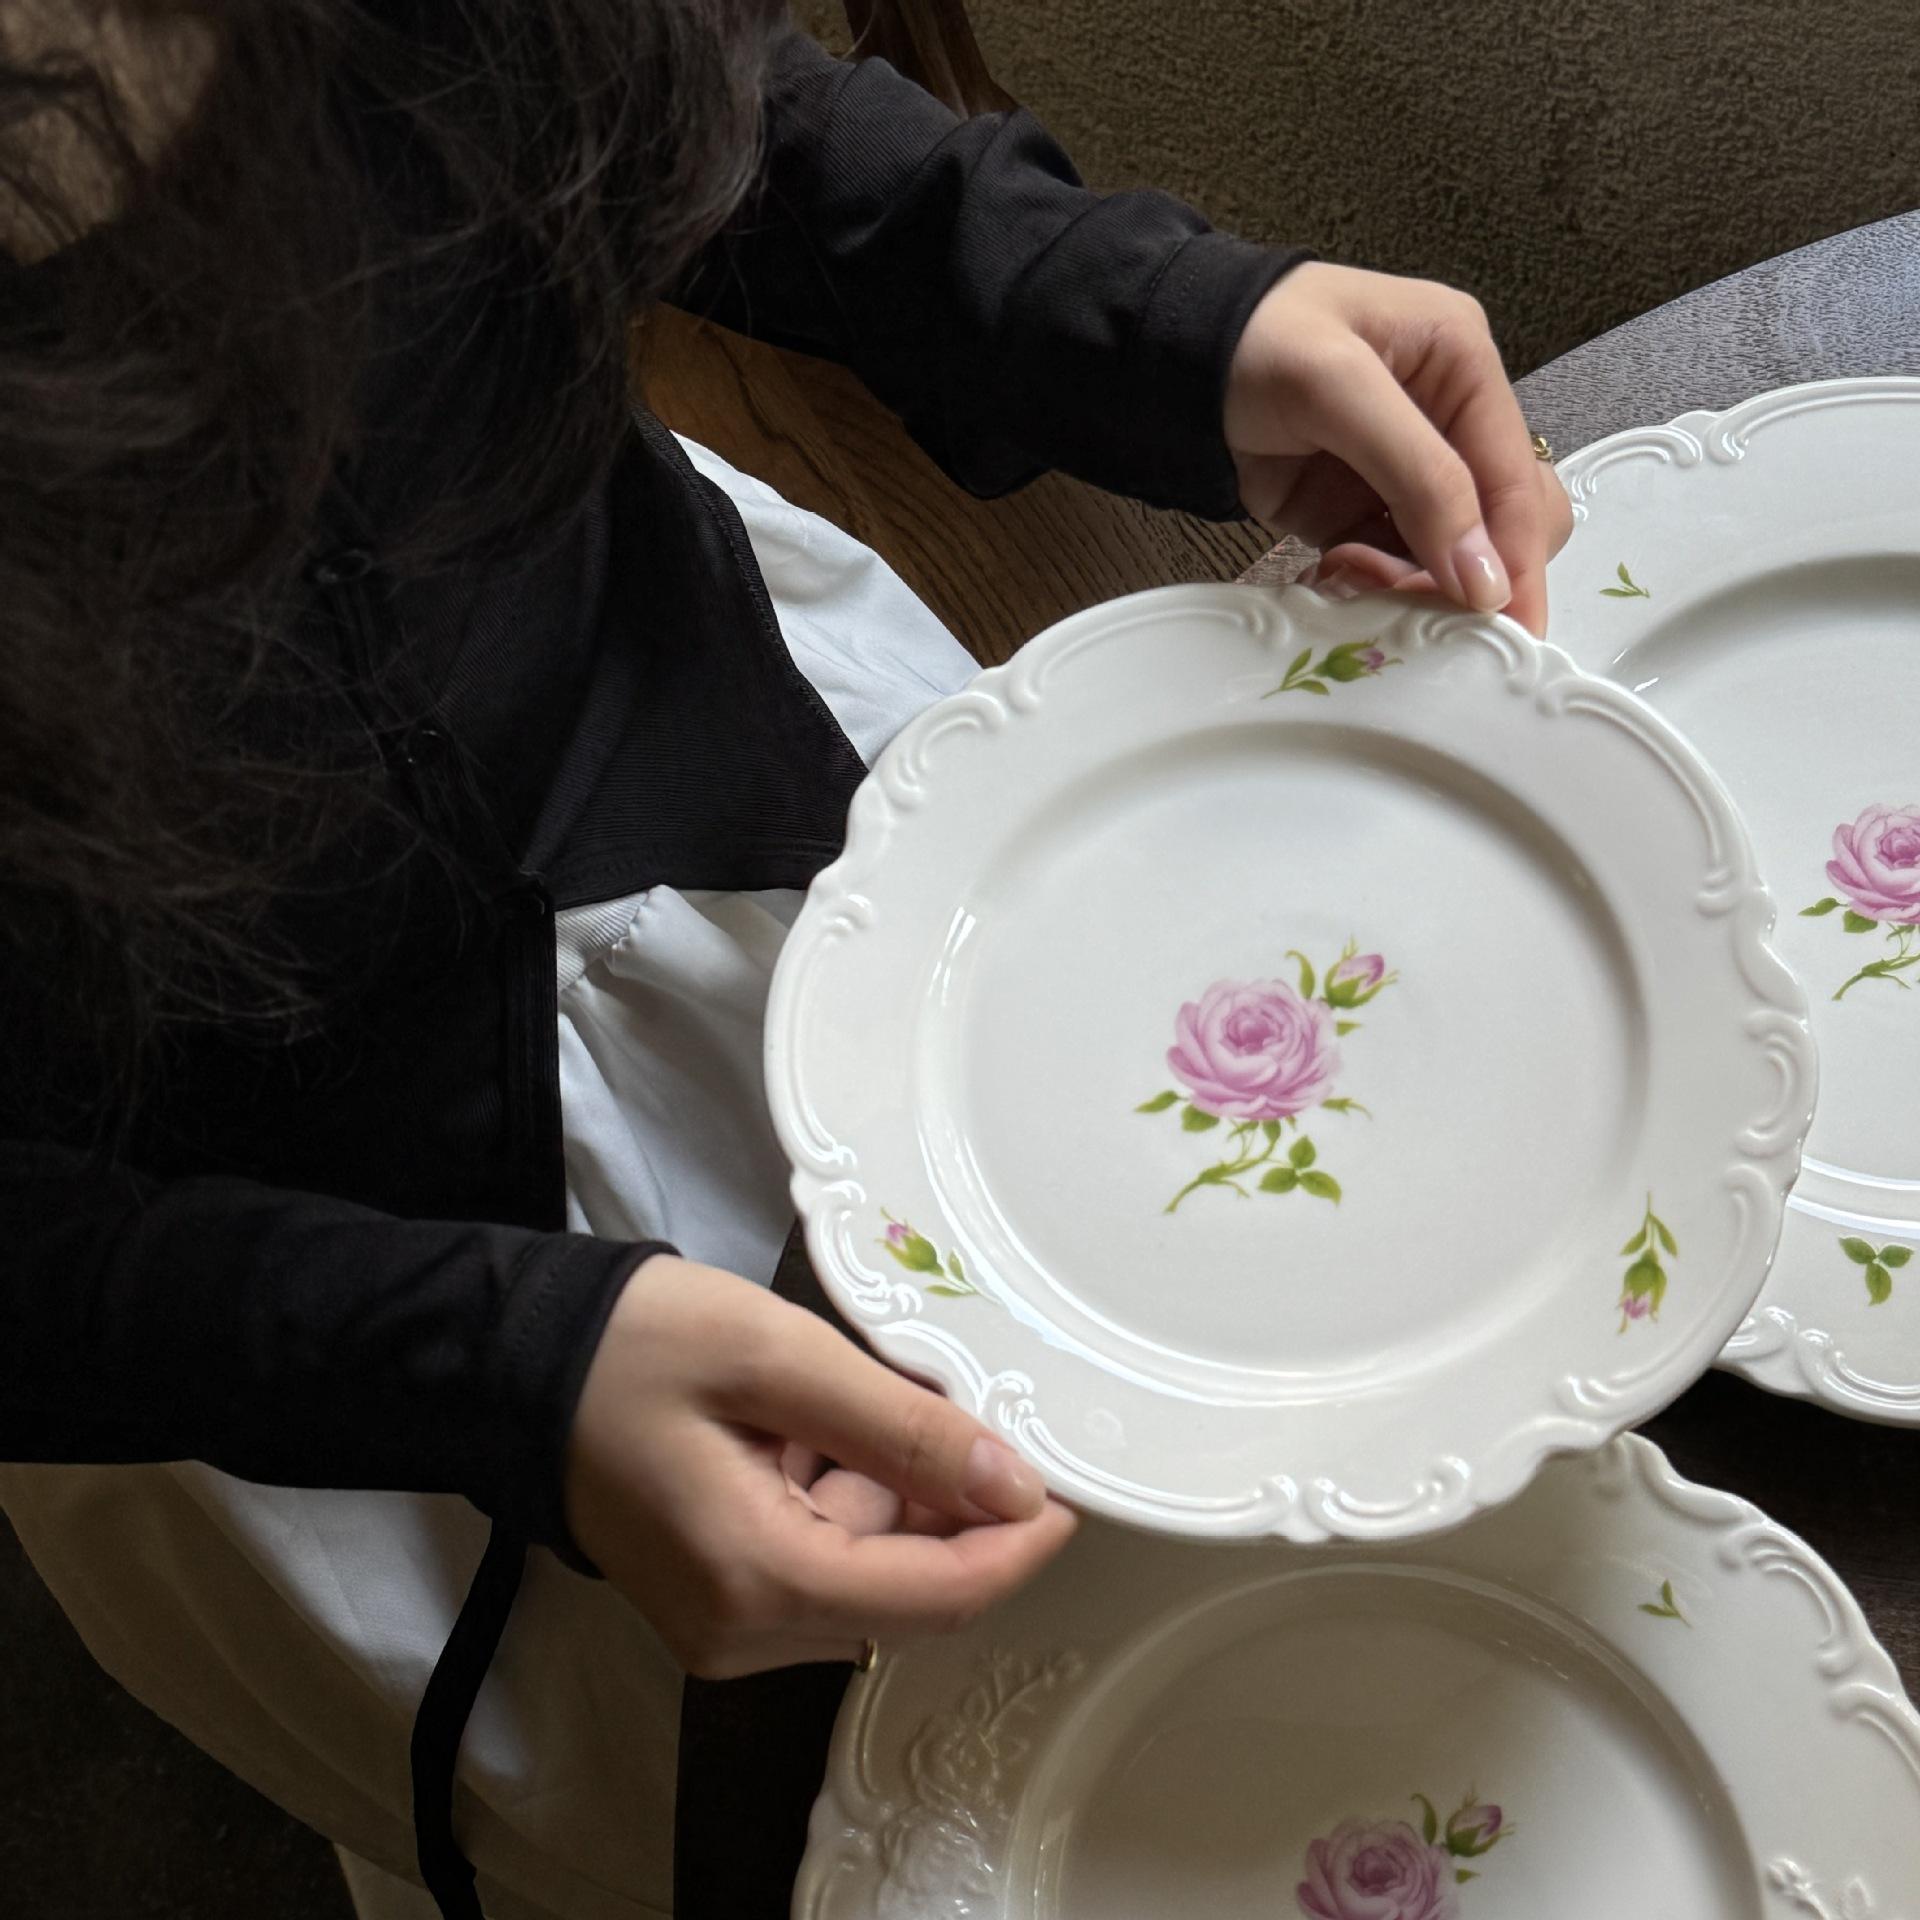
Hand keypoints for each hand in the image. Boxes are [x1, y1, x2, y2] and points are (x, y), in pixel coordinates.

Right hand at [564, 1254, 1076, 1677]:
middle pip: (910, 1599)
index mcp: (756, 1578)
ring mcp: (723, 1626)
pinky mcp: (715, 1601)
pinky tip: (825, 1429)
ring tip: (874, 1399)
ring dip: (902, 1500)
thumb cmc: (637, 1344)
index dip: (1016, 1546)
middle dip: (960, 1514)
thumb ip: (901, 1428)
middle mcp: (741, 1633)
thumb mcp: (778, 1357)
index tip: (1067, 1485)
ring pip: (872, 1583)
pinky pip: (823, 1569)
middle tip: (972, 1411)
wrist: (514, 1361)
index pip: (936, 1598)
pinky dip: (852, 1505)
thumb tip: (1013, 1484)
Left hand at [1224, 263, 1572, 634]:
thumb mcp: (1341, 391)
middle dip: (1463, 573)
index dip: (1518, 558)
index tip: (1514, 630)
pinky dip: (1374, 585)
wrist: (1168, 359)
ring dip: (1410, 583)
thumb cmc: (1253, 342)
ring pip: (1447, 557)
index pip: (1515, 479)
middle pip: (1500, 524)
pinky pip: (1392, 567)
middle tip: (1406, 593)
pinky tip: (1334, 573)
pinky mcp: (1354, 512)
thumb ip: (1421, 480)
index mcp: (1464, 366)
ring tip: (1350, 568)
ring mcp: (1400, 472)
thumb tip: (1485, 577)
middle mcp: (1446, 420)